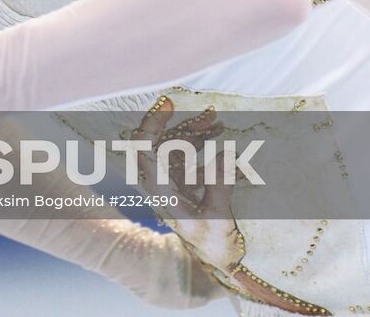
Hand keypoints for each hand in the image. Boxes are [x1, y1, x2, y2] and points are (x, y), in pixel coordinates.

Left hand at [132, 97, 243, 271]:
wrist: (215, 266)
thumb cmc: (215, 247)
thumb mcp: (219, 218)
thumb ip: (220, 185)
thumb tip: (225, 151)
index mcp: (160, 191)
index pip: (145, 149)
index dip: (152, 123)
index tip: (169, 103)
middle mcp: (160, 183)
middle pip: (160, 143)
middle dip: (182, 125)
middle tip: (208, 112)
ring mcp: (170, 182)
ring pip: (174, 147)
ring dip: (193, 132)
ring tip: (217, 120)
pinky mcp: (182, 184)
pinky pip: (186, 156)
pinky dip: (200, 143)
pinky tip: (217, 134)